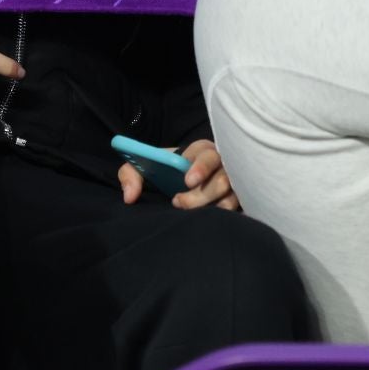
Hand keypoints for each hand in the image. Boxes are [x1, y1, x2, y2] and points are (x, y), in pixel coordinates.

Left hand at [118, 138, 241, 210]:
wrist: (178, 186)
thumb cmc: (165, 172)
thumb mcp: (144, 168)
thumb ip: (130, 174)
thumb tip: (130, 196)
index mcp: (201, 151)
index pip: (206, 155)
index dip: (200, 167)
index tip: (187, 181)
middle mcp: (222, 164)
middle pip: (222, 177)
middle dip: (201, 194)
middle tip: (178, 202)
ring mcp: (234, 182)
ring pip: (231, 194)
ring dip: (212, 206)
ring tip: (189, 212)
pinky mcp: (238, 199)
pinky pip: (238, 208)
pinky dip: (225, 214)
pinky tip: (210, 218)